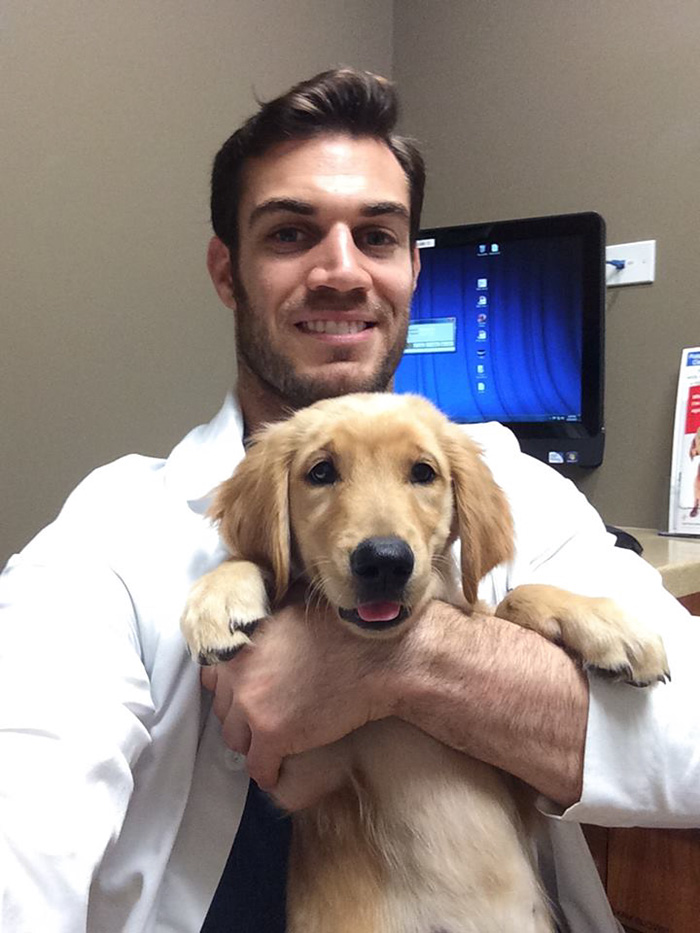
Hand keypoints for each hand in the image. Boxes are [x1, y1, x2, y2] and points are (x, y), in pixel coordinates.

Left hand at [201, 602, 394, 789]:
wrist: (371, 657)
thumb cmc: (339, 631)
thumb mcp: (286, 614)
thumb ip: (259, 630)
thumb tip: (249, 639)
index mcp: (237, 643)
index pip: (213, 678)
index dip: (232, 689)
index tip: (244, 695)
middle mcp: (236, 673)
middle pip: (224, 710)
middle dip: (242, 717)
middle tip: (262, 719)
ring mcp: (251, 705)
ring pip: (236, 740)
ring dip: (252, 744)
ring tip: (269, 745)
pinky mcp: (272, 735)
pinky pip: (259, 766)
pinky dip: (267, 772)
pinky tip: (277, 772)